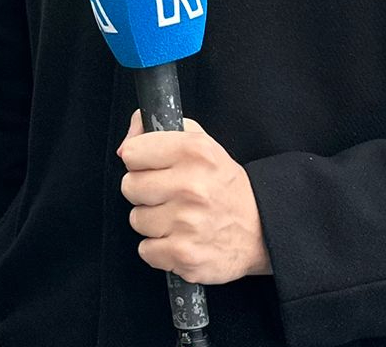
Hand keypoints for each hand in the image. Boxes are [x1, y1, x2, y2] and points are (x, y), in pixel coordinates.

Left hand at [117, 111, 270, 284]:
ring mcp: (188, 223)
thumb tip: (123, 147)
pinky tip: (181, 239)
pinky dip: (160, 250)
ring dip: (153, 222)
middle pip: (129, 187)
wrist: (261, 229)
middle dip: (146, 193)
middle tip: (170, 196)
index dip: (141, 162)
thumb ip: (157, 131)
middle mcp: (191, 186)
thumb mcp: (200, 144)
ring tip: (179, 218)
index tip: (157, 169)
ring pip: (136, 220)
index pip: (131, 153)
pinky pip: (145, 250)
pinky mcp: (185, 255)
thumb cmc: (223, 186)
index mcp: (195, 151)